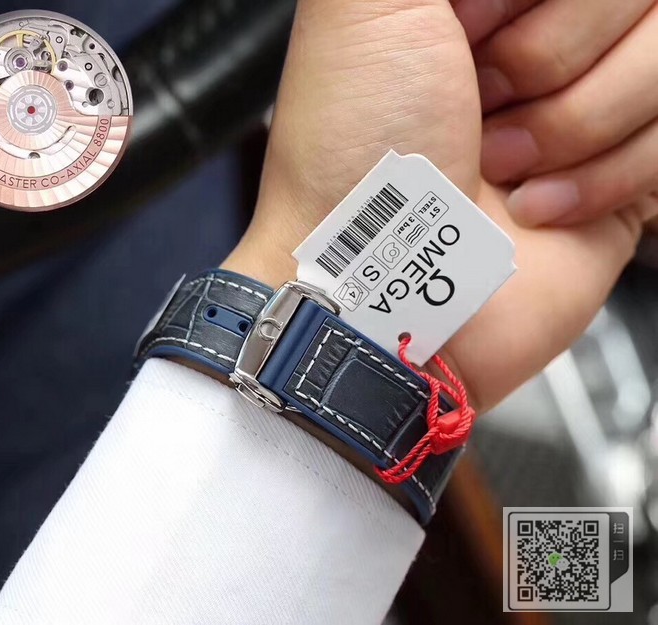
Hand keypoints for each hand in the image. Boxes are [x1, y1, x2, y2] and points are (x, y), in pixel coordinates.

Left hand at [223, 0, 654, 412]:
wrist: (381, 286)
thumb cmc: (354, 152)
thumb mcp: (360, 7)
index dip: (529, 0)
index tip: (468, 28)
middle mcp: (537, 42)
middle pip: (634, 0)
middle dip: (549, 56)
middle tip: (480, 104)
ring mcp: (586, 107)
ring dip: (572, 124)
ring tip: (498, 163)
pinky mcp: (624, 175)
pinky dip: (603, 178)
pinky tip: (535, 205)